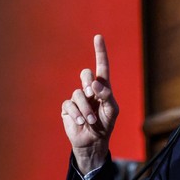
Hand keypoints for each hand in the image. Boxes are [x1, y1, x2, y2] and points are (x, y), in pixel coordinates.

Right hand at [61, 35, 118, 173]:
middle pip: (85, 74)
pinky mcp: (68, 108)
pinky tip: (81, 122)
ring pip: (78, 94)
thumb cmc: (106, 125)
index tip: (98, 37)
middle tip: (92, 94)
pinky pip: (69, 105)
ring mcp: (77, 99)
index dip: (100, 51)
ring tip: (91, 120)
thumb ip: (107, 95)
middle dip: (88, 83)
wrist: (93, 142)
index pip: (101, 66)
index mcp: (102, 88)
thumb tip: (95, 83)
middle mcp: (89, 90)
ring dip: (86, 109)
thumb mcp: (112, 111)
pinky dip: (76, 114)